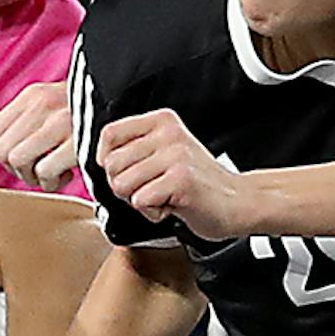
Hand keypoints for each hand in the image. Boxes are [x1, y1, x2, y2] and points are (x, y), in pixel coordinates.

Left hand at [0, 80, 77, 190]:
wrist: (123, 106)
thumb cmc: (86, 114)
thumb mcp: (49, 105)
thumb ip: (24, 120)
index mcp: (32, 96)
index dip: (2, 154)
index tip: (22, 157)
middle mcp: (42, 105)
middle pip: (2, 153)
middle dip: (17, 169)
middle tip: (38, 168)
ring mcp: (59, 123)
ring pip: (18, 162)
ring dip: (34, 177)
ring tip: (52, 172)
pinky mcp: (75, 144)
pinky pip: (44, 173)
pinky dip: (51, 183)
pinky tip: (66, 175)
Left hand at [97, 109, 253, 236]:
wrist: (239, 202)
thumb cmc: (197, 185)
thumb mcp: (164, 154)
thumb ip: (134, 151)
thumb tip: (95, 161)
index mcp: (162, 121)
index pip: (110, 134)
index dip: (107, 161)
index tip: (125, 173)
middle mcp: (168, 133)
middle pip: (111, 165)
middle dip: (124, 187)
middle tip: (152, 189)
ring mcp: (176, 155)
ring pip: (122, 185)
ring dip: (139, 201)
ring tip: (165, 196)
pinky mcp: (181, 179)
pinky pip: (141, 201)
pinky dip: (153, 213)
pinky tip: (174, 207)